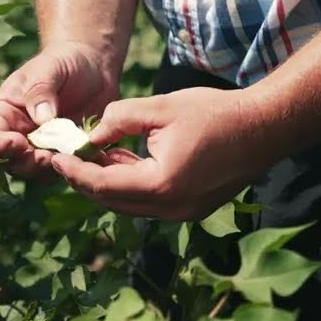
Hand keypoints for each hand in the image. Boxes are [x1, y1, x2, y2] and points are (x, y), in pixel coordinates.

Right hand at [0, 41, 118, 177]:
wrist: (93, 66)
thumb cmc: (64, 61)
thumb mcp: (50, 68)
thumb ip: (41, 91)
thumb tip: (42, 119)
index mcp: (5, 112)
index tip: (18, 143)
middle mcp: (19, 133)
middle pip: (11, 162)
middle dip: (27, 163)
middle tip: (48, 156)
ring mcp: (42, 146)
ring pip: (36, 171)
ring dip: (48, 169)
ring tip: (67, 155)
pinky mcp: (64, 152)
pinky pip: (62, 168)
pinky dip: (71, 167)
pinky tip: (84, 156)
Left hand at [50, 87, 278, 220]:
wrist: (265, 127)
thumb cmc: (216, 113)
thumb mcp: (162, 107)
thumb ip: (120, 118)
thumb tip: (90, 132)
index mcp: (161, 185)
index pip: (103, 185)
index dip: (76, 171)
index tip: (55, 156)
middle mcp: (171, 208)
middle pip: (113, 201)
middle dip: (86, 180)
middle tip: (65, 158)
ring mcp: (184, 212)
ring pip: (130, 204)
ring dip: (108, 182)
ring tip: (90, 155)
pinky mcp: (192, 208)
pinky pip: (150, 201)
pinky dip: (131, 184)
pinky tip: (121, 160)